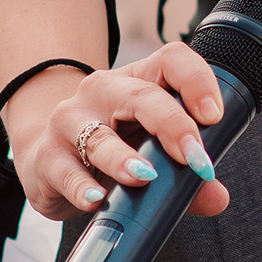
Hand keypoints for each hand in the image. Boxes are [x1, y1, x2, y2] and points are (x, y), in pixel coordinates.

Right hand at [13, 42, 230, 219]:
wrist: (45, 156)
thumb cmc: (110, 149)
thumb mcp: (149, 154)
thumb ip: (184, 177)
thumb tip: (217, 198)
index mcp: (138, 81)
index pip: (171, 60)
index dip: (197, 82)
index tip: (215, 117)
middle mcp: (103, 91)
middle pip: (141, 95)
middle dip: (173, 125)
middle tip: (195, 158)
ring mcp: (70, 121)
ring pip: (99, 136)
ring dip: (123, 159)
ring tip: (144, 177)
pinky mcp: (46, 156)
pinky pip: (65, 171)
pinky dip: (82, 188)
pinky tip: (97, 200)